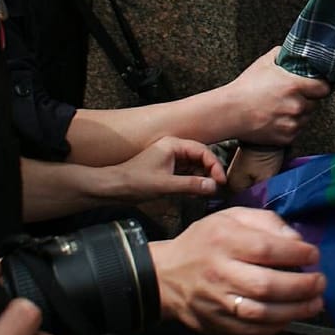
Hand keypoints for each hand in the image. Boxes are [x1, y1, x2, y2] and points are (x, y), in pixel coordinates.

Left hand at [103, 135, 224, 203]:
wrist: (114, 188)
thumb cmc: (135, 182)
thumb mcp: (165, 185)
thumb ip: (190, 185)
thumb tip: (213, 186)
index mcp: (173, 144)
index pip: (202, 150)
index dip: (214, 165)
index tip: (221, 180)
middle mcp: (173, 148)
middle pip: (200, 156)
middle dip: (211, 170)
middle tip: (218, 186)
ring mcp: (170, 158)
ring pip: (194, 164)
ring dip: (203, 176)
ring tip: (209, 190)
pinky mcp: (167, 168)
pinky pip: (187, 172)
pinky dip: (194, 180)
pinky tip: (197, 190)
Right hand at [152, 207, 322, 334]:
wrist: (166, 275)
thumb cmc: (205, 242)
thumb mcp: (231, 218)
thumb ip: (266, 222)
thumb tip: (298, 241)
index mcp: (222, 240)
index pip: (265, 249)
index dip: (296, 254)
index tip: (313, 255)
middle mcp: (218, 272)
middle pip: (266, 285)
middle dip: (301, 286)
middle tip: (320, 282)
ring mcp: (216, 302)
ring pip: (260, 313)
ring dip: (295, 310)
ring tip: (315, 303)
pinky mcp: (216, 324)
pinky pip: (250, 331)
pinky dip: (275, 326)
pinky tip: (290, 316)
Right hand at [214, 46, 328, 143]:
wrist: (230, 112)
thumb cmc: (245, 88)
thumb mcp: (263, 63)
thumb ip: (282, 54)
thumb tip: (292, 52)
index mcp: (294, 86)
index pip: (324, 88)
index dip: (320, 86)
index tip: (316, 86)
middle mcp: (296, 105)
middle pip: (314, 104)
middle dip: (306, 100)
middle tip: (290, 97)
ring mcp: (292, 123)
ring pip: (305, 118)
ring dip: (298, 114)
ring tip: (280, 109)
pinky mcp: (287, 137)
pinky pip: (296, 130)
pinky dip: (289, 126)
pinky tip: (276, 119)